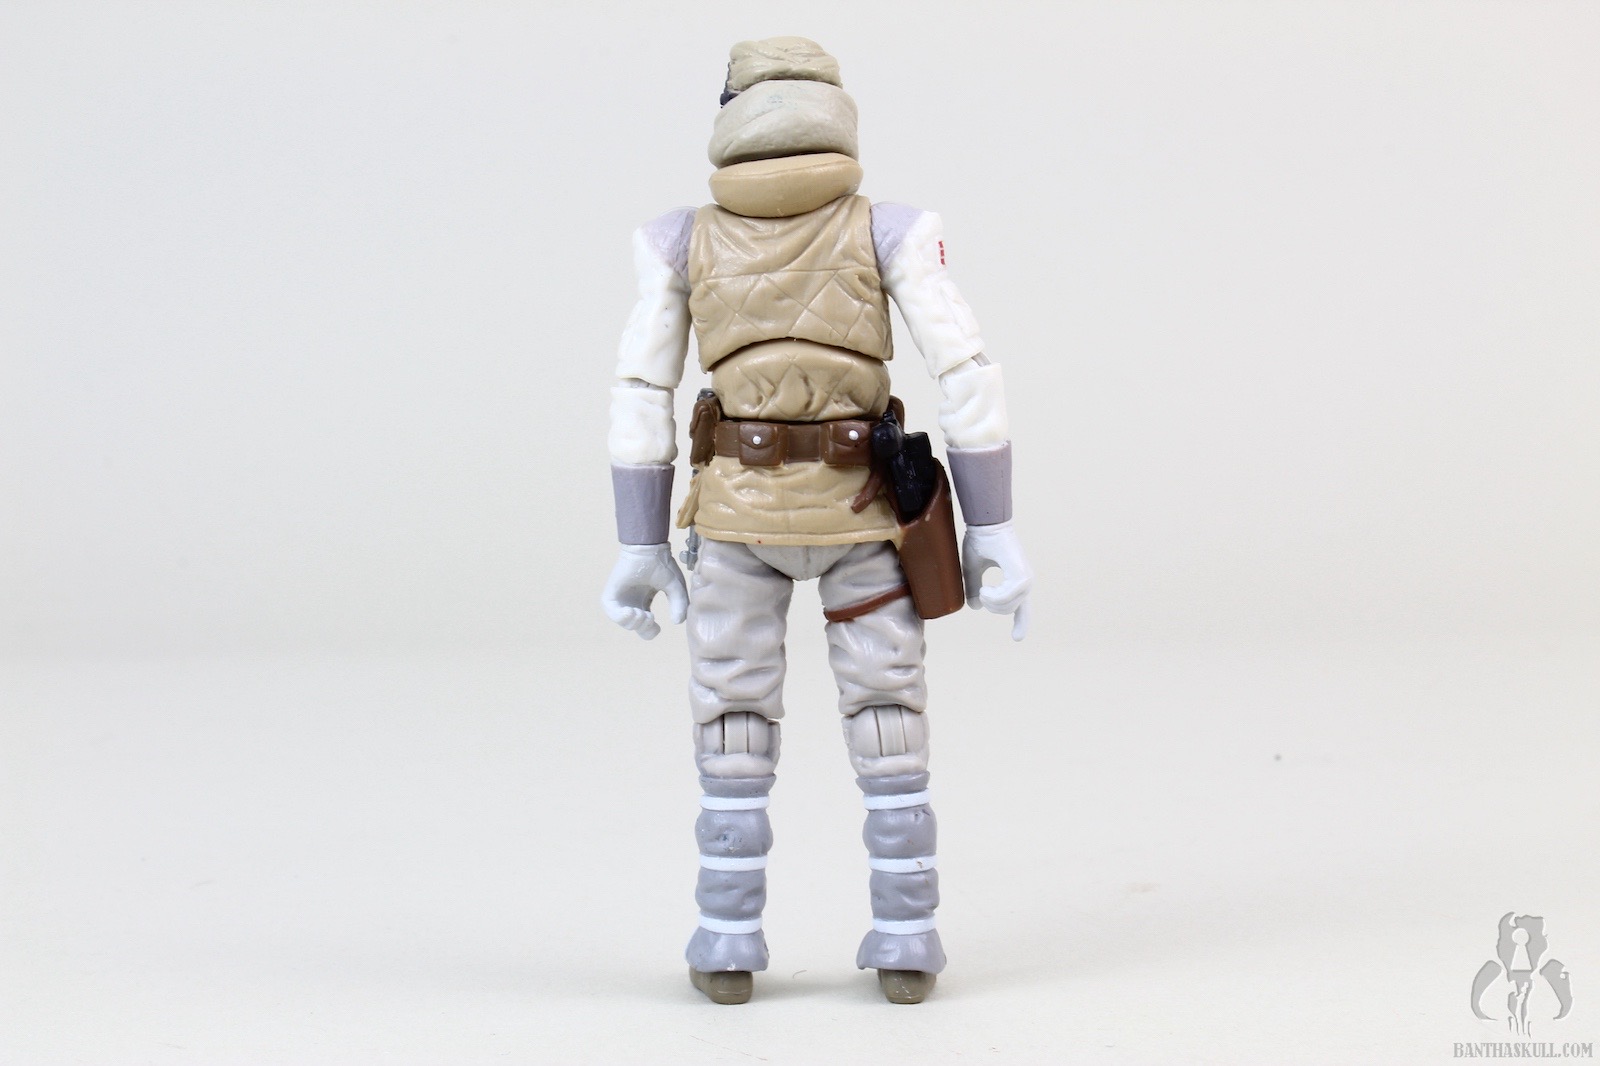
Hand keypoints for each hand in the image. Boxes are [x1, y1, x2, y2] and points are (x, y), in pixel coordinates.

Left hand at [601, 543, 688, 639]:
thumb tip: (677, 622)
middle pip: (634, 627)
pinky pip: (611, 613)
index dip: (650, 631)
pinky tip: (631, 611)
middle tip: (649, 616)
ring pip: (623, 623)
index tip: (657, 623)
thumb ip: (679, 604)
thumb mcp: (675, 587)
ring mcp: (621, 599)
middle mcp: (632, 602)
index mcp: (644, 602)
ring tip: (641, 612)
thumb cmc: (661, 563)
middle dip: (643, 629)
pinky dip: (621, 617)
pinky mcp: (611, 594)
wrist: (648, 548)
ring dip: (633, 623)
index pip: (645, 627)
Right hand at [961, 520, 1032, 640]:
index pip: (1022, 606)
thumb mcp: (973, 569)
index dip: (1021, 622)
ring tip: (983, 590)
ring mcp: (1025, 578)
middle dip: (993, 607)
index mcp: (1017, 579)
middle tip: (981, 593)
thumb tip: (976, 606)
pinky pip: (1008, 599)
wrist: (985, 524)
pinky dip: (994, 598)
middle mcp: (1025, 580)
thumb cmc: (980, 541)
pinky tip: (985, 590)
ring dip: (992, 602)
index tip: (1017, 638)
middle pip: (1011, 609)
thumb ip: (974, 588)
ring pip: (1009, 606)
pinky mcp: (1021, 574)